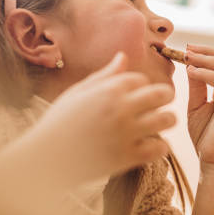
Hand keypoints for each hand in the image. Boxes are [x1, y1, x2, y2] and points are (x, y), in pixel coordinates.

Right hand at [25, 52, 175, 185]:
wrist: (45, 159)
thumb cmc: (59, 123)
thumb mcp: (78, 92)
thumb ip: (105, 74)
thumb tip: (123, 55)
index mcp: (108, 89)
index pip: (141, 79)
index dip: (141, 86)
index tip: (135, 95)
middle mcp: (121, 108)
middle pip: (162, 93)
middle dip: (165, 96)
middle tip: (159, 104)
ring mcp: (126, 132)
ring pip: (167, 119)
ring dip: (167, 120)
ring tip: (159, 124)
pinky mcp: (127, 157)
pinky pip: (160, 148)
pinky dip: (160, 146)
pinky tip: (151, 145)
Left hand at [186, 45, 213, 167]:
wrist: (213, 161)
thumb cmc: (206, 137)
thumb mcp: (196, 106)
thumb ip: (196, 87)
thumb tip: (190, 66)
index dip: (206, 53)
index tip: (186, 49)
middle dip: (207, 51)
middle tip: (187, 48)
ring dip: (206, 59)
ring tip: (187, 57)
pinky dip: (207, 74)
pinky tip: (191, 72)